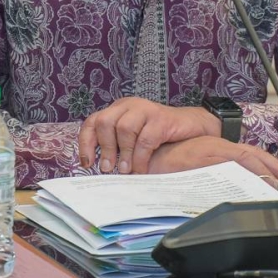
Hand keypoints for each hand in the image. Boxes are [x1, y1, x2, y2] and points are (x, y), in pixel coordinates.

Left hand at [78, 97, 218, 174]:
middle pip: (105, 122)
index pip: (93, 122)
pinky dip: (141, 158)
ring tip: (125, 170)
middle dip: (105, 148)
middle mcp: (129, 106)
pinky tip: (142, 169)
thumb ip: (119, 147)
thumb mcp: (134, 139)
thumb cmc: (160, 136)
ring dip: (123, 153)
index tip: (87, 163)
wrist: (192, 127)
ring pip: (124, 129)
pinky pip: (145, 139)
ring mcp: (145, 109)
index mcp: (118, 110)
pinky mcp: (161, 118)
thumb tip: (102, 170)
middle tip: (108, 169)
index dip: (86, 143)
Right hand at [147, 136, 277, 186]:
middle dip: (273, 170)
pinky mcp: (204, 156)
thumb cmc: (166, 165)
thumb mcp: (195, 168)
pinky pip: (231, 164)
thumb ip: (213, 174)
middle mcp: (217, 145)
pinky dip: (246, 173)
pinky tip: (253, 185)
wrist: (145, 158)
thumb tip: (232, 191)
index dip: (269, 165)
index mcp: (216, 147)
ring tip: (276, 188)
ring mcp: (212, 150)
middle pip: (253, 156)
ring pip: (246, 160)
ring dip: (263, 174)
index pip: (250, 154)